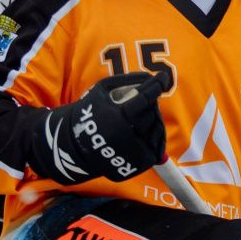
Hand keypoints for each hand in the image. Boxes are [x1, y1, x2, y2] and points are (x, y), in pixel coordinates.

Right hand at [30, 72, 168, 184]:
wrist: (76, 147)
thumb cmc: (90, 113)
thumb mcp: (101, 90)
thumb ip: (126, 80)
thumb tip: (150, 76)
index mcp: (117, 117)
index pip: (145, 97)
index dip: (157, 85)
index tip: (163, 77)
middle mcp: (128, 136)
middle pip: (152, 112)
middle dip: (150, 104)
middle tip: (142, 102)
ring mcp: (135, 152)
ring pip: (157, 128)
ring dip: (153, 119)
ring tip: (139, 118)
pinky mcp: (140, 164)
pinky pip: (158, 147)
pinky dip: (155, 137)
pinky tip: (145, 131)